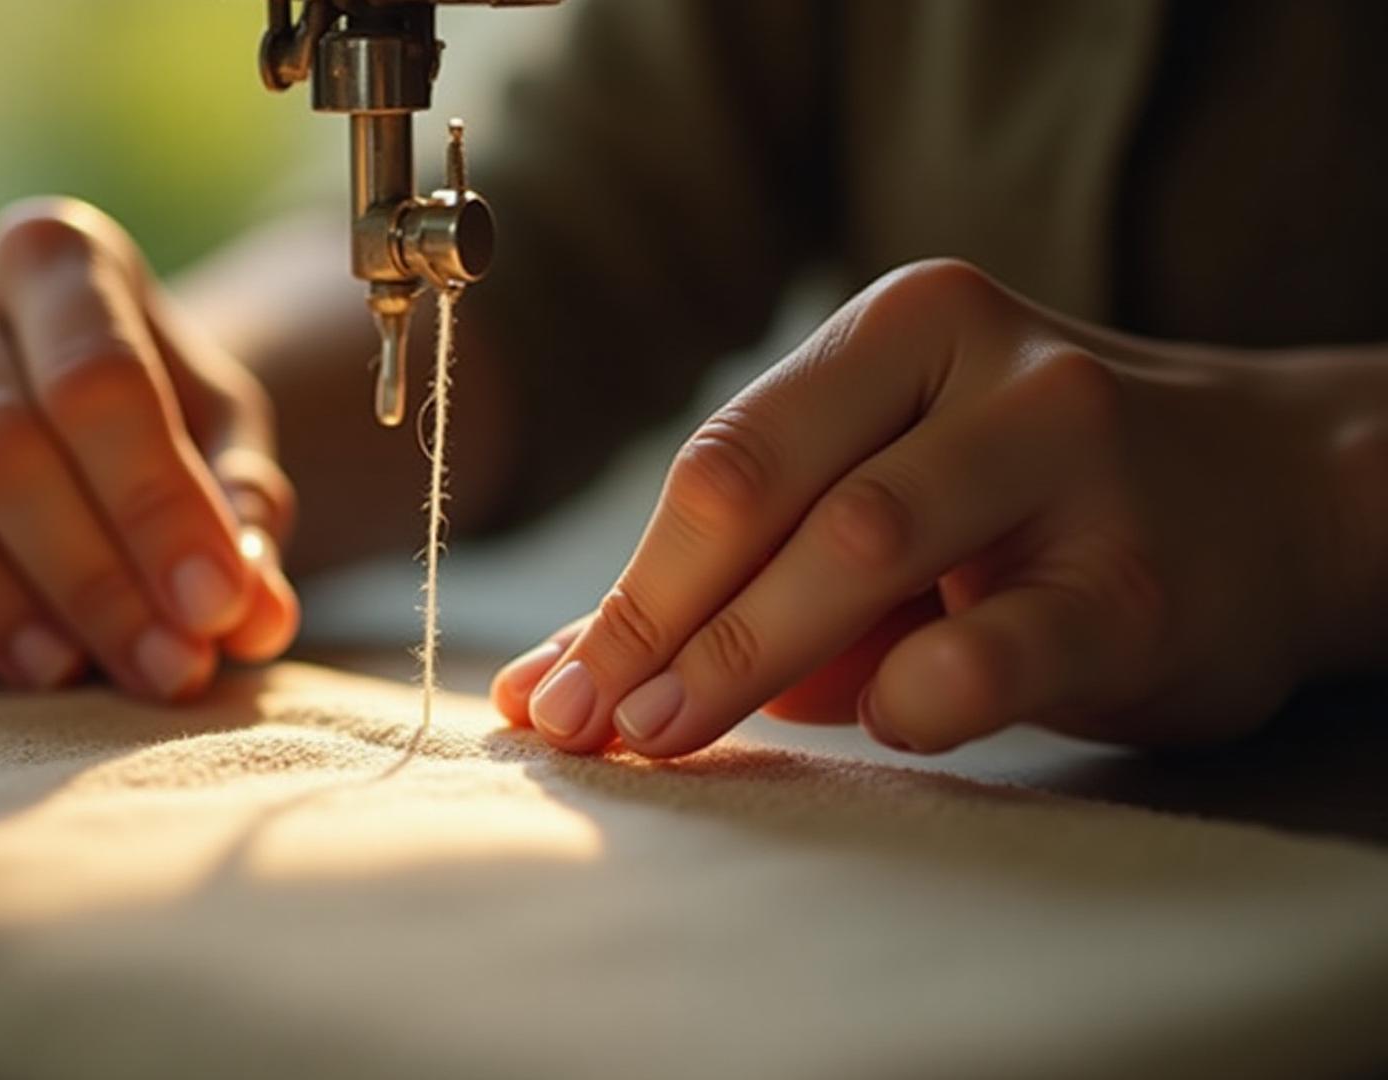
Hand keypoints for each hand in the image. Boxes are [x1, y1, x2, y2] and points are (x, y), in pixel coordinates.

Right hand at [0, 198, 298, 698]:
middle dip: (89, 577)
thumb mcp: (225, 443)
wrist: (76, 412)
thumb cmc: (156, 425)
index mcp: (54, 256)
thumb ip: (245, 517)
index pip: (96, 379)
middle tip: (164, 667)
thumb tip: (254, 614)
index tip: (214, 607)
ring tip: (68, 672)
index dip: (156, 506)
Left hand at [494, 259, 1382, 756]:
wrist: (1272, 503)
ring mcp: (1074, 456)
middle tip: (588, 726)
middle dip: (660, 622)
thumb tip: (561, 685)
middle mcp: (986, 365)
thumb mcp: (882, 506)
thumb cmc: (1030, 513)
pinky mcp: (1140, 579)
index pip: (726, 460)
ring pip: (863, 544)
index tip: (551, 693)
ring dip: (741, 655)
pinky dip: (911, 695)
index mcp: (902, 327)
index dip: (627, 586)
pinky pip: (995, 646)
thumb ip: (739, 585)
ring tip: (664, 736)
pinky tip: (879, 722)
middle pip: (770, 493)